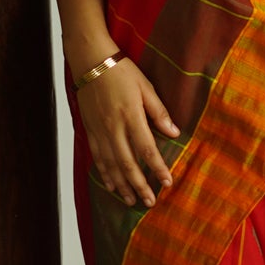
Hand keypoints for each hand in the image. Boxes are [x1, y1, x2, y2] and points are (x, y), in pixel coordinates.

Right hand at [78, 58, 179, 207]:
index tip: (167, 183)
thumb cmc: (121, 72)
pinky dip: (105, 174)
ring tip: (131, 200)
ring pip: (111, 165)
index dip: (158, 168)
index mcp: (131, 116)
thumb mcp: (146, 87)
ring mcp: (100, 131)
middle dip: (139, 186)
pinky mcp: (90, 131)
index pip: (147, 149)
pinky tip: (111, 185)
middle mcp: (114, 128)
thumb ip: (159, 112)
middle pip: (128, 164)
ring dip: (122, 185)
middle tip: (149, 202)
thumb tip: (174, 132)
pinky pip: (98, 157)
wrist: (91, 62)